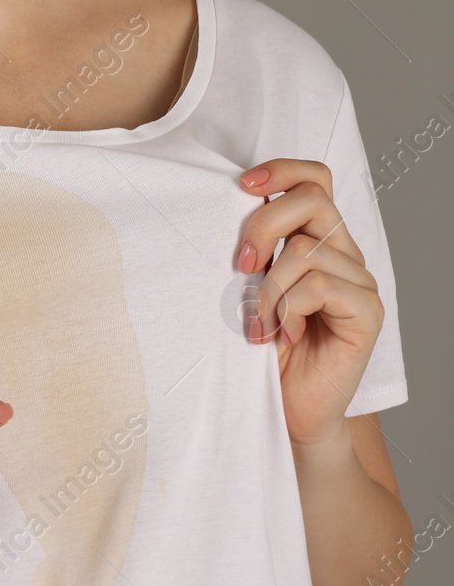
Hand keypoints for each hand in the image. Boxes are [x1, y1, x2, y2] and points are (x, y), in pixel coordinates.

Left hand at [237, 159, 384, 447]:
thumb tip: (218, 217)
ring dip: (266, 289)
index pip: (314, 181)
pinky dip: (286, 309)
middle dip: (261, 226)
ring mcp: (359, 282)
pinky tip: (278, 336)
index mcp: (317, 243)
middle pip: (312, 200)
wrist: (288, 414)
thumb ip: (249, 258)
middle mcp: (343, 255)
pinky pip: (319, 285)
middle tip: (238, 269)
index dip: (282, 171)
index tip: (241, 185)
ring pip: (306, 250)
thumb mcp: (244, 297)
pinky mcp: (366, 311)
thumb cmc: (260, 358)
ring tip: (256, 326)